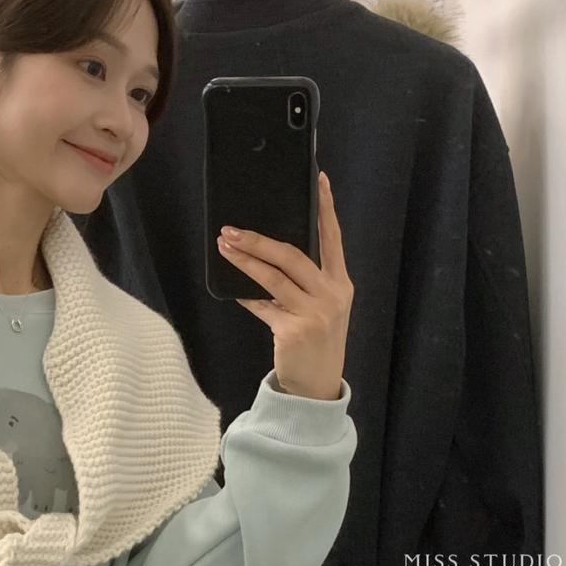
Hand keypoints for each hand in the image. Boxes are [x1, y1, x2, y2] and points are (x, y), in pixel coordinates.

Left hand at [216, 170, 353, 399]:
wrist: (316, 385)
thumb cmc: (315, 342)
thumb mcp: (320, 308)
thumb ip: (303, 283)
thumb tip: (267, 254)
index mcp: (340, 283)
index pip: (333, 238)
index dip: (326, 208)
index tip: (319, 179)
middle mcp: (331, 295)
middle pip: (293, 255)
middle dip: (259, 239)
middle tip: (232, 229)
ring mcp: (314, 313)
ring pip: (274, 277)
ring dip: (245, 260)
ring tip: (225, 247)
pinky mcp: (293, 330)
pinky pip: (262, 305)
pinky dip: (246, 295)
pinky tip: (232, 285)